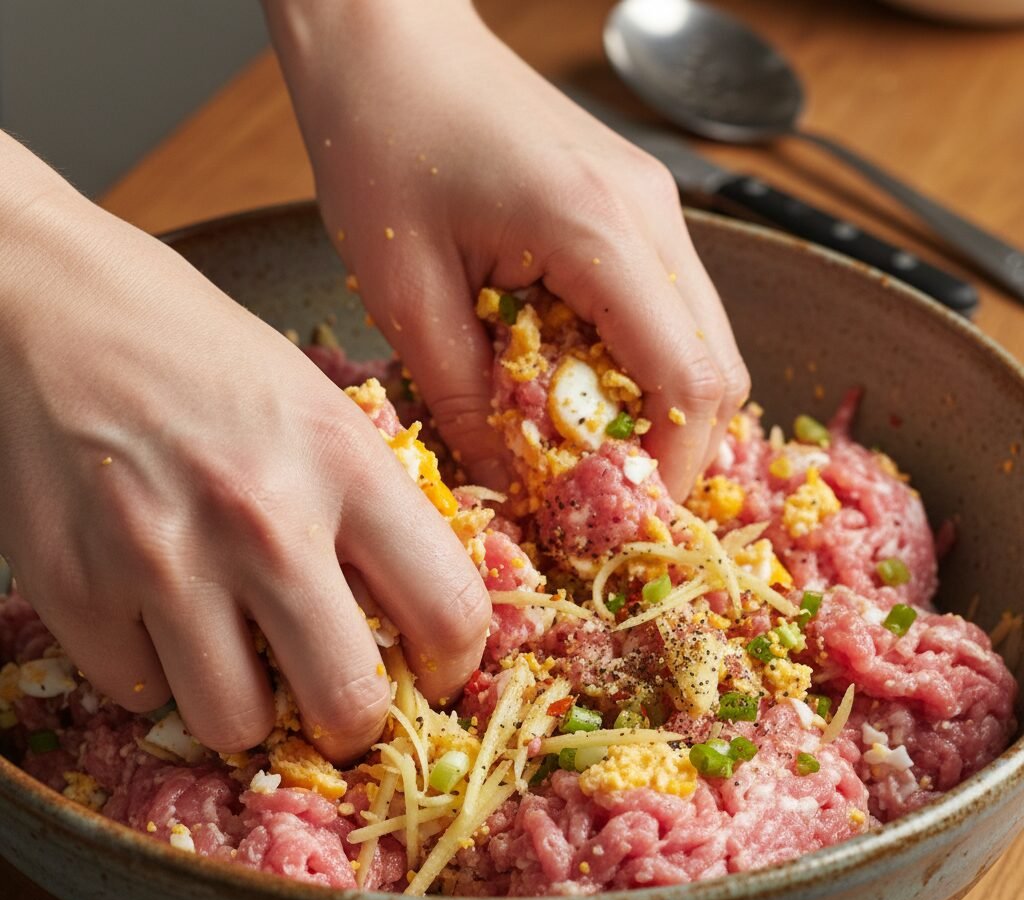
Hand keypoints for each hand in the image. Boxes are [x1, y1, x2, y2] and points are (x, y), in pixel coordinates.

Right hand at [0, 134, 489, 760]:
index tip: (433, 671)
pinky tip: (158, 616)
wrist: (54, 305)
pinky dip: (157, 672)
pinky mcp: (70, 586)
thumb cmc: (205, 356)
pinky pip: (137, 691)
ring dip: (248, 708)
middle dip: (354, 721)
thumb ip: (374, 509)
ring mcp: (160, 557)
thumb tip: (417, 614)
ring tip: (240, 657)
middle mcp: (261, 518)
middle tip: (337, 698)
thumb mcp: (320, 409)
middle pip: (346, 703)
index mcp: (345, 462)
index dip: (454, 664)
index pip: (449, 609)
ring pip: (234, 725)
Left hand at [266, 0, 749, 496]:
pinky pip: (669, 304)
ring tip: (583, 437)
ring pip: (702, 338)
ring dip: (656, 403)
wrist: (388, 37)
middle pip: (718, 368)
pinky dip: (640, 359)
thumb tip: (506, 480)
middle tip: (602, 488)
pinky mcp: (634, 203)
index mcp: (599, 232)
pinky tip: (577, 373)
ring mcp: (653, 203)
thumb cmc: (383, 140)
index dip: (669, 466)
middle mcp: (652, 215)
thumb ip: (464, 396)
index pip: (688, 381)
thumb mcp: (406, 290)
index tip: (624, 515)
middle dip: (672, 444)